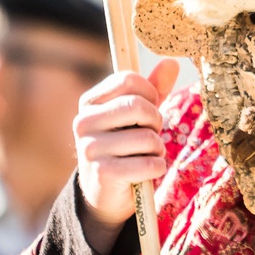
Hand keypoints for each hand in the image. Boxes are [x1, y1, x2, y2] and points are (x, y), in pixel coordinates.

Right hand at [73, 58, 178, 252]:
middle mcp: (83, 122)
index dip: (150, 94)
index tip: (149, 110)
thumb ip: (154, 88)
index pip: (129, 80)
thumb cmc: (126, 146)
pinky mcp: (102, 173)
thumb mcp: (138, 115)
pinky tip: (145, 172)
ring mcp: (90, 148)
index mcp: (89, 102)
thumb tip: (171, 61)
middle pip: (138, 106)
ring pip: (147, 137)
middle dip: (156, 122)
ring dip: (157, 149)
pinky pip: (148, 164)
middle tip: (151, 135)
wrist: (106, 192)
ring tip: (146, 156)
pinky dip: (156, 168)